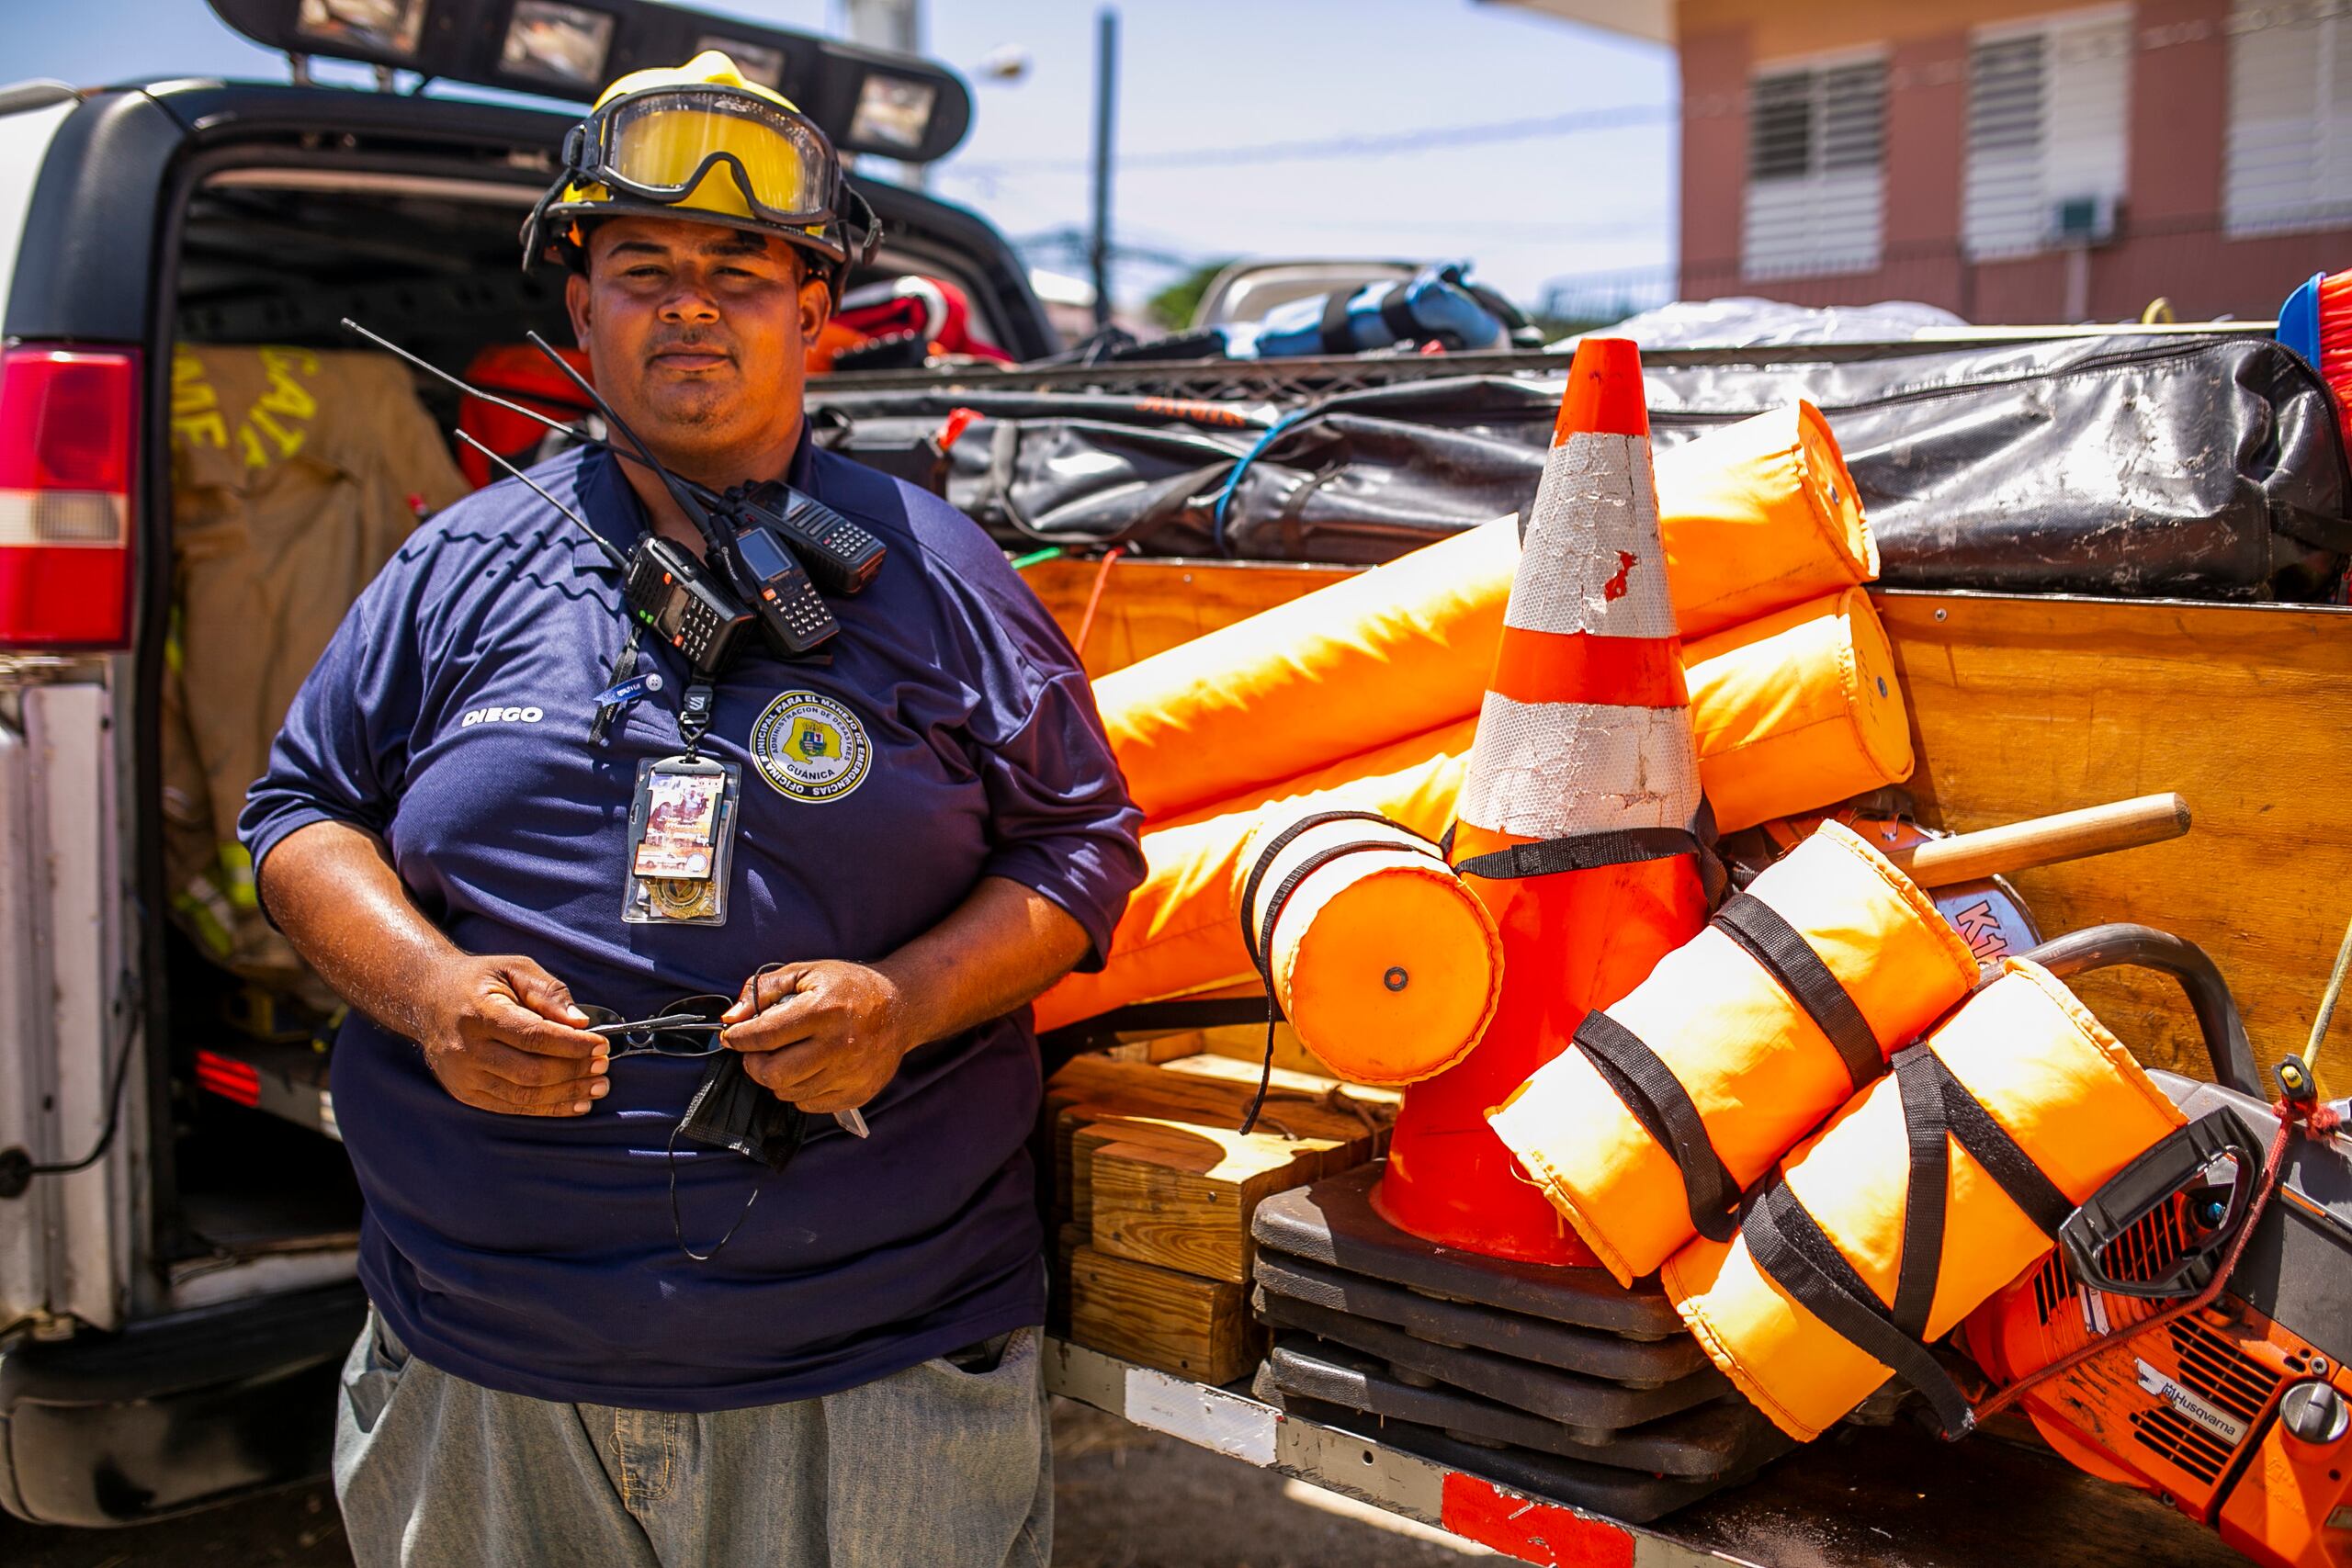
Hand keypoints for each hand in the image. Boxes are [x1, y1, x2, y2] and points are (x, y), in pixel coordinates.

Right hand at [414, 955, 608, 1116]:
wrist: (426, 997)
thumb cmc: (477, 980)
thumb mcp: (513, 968)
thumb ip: (548, 991)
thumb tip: (580, 1021)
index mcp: (479, 1012)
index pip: (534, 1036)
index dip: (572, 1045)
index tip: (601, 1045)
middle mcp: (467, 1049)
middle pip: (531, 1071)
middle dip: (574, 1071)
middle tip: (604, 1067)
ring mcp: (463, 1076)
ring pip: (524, 1095)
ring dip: (567, 1095)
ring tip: (598, 1088)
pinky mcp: (464, 1093)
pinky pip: (512, 1108)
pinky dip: (547, 1109)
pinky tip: (575, 1104)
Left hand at [721, 961, 914, 1114]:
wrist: (902, 1007)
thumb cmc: (849, 987)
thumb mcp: (807, 973)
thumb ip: (764, 990)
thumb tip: (732, 1017)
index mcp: (824, 1010)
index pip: (765, 1034)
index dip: (739, 1039)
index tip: (732, 1037)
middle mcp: (839, 1044)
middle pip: (774, 1073)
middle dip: (753, 1064)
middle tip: (755, 1053)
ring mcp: (850, 1073)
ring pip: (789, 1093)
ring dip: (776, 1078)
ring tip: (784, 1059)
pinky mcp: (858, 1092)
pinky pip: (810, 1105)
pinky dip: (799, 1091)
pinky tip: (806, 1071)